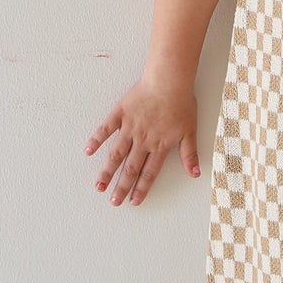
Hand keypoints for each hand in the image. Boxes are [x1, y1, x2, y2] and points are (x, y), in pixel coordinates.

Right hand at [84, 75, 200, 206]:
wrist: (168, 80)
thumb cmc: (181, 103)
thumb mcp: (190, 130)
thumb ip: (189, 153)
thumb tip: (195, 173)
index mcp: (159, 145)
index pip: (149, 173)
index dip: (141, 188)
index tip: (133, 201)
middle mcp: (142, 140)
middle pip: (130, 168)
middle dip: (121, 186)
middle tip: (113, 201)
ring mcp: (129, 127)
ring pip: (116, 154)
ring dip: (107, 171)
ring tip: (98, 186)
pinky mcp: (120, 113)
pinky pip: (105, 129)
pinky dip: (96, 140)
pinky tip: (88, 151)